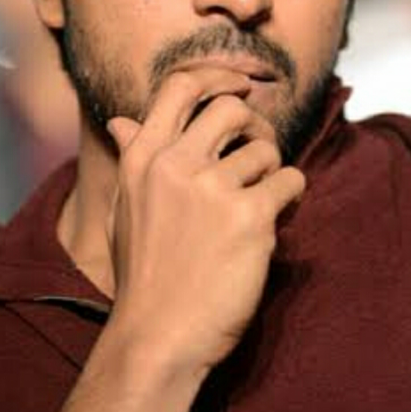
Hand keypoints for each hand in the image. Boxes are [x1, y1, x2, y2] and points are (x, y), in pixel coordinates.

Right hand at [105, 68, 305, 372]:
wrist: (158, 336)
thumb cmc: (144, 272)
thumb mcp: (126, 208)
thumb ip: (131, 158)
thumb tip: (120, 120)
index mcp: (142, 158)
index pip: (179, 86)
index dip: (218, 75)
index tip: (242, 84)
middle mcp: (173, 164)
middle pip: (231, 107)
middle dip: (253, 124)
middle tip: (258, 150)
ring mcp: (211, 189)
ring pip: (265, 149)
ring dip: (270, 171)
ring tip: (259, 201)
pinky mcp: (249, 217)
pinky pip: (290, 181)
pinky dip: (290, 195)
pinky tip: (275, 217)